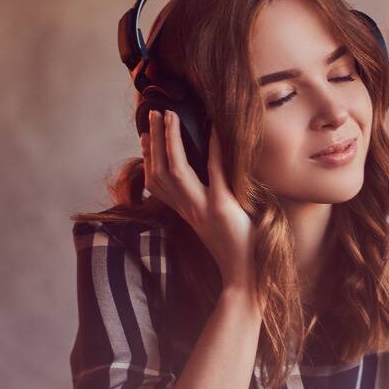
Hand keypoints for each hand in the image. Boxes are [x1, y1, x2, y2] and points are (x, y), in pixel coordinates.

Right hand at [141, 109, 257, 289]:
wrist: (244, 275)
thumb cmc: (234, 248)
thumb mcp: (211, 223)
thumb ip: (203, 203)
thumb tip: (205, 178)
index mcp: (184, 212)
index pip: (155, 182)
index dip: (147, 158)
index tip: (144, 136)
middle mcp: (188, 209)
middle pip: (160, 171)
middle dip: (155, 141)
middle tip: (155, 113)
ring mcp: (203, 208)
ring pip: (176, 171)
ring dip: (171, 141)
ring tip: (171, 115)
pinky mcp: (222, 207)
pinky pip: (215, 173)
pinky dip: (214, 149)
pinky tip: (214, 129)